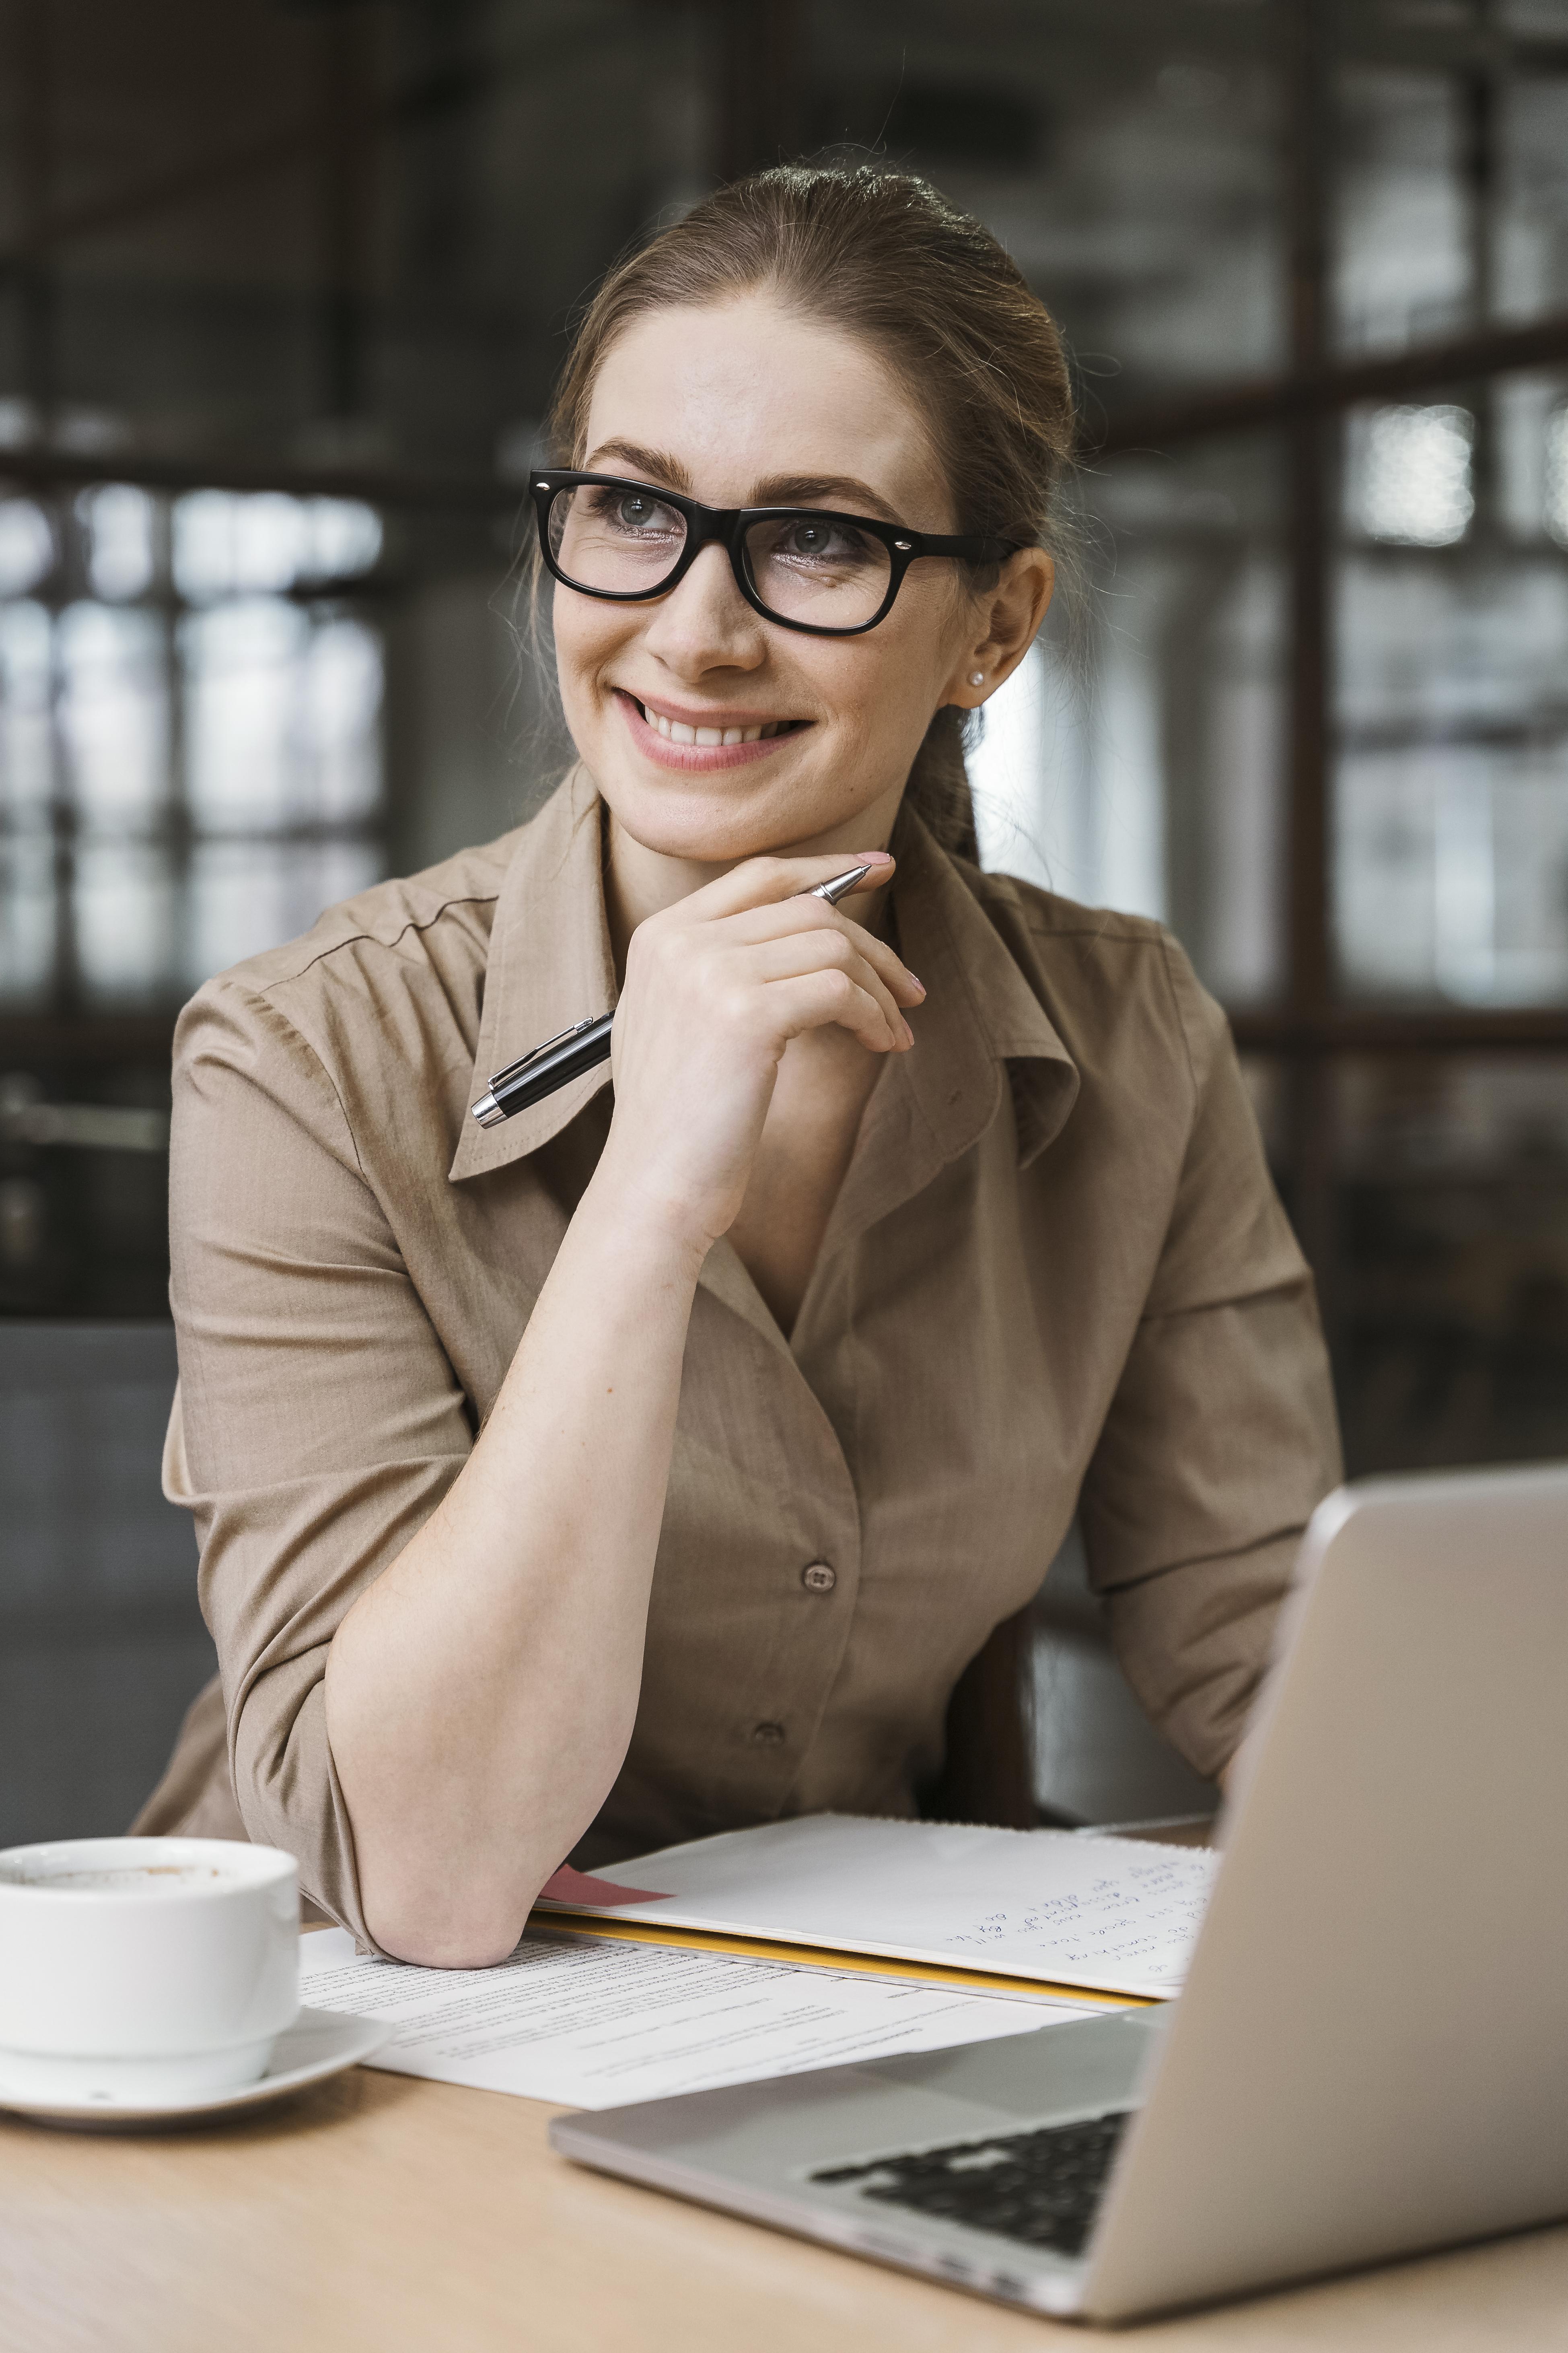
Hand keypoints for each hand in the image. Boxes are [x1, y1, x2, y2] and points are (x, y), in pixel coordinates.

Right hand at [594, 852, 922, 1254]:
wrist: (654, 1184)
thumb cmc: (678, 1118)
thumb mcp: (682, 1018)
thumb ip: (723, 964)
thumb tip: (814, 931)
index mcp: (662, 935)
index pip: (761, 875)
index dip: (828, 868)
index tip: (879, 869)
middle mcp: (682, 942)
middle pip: (809, 910)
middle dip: (872, 948)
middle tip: (908, 991)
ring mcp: (711, 973)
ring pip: (833, 946)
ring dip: (879, 990)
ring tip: (892, 1032)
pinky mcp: (747, 1016)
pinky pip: (838, 991)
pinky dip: (872, 1016)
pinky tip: (880, 1045)